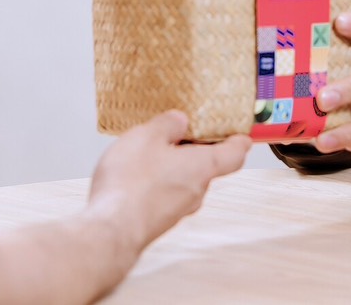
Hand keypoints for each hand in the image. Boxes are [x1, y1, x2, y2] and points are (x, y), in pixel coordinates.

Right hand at [87, 111, 249, 253]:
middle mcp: (196, 192)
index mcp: (202, 167)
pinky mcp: (158, 220)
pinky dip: (157, 182)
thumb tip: (180, 121)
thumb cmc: (131, 183)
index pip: (234, 154)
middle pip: (206, 166)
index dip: (238, 141)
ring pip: (184, 181)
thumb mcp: (147, 136)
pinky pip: (165, 195)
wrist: (110, 230)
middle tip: (178, 131)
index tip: (240, 133)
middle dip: (193, 149)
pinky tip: (135, 175)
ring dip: (172, 166)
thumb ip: (168, 124)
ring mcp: (177, 210)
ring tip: (148, 151)